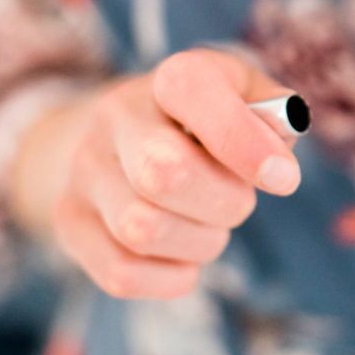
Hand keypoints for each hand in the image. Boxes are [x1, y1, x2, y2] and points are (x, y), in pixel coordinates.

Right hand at [49, 49, 300, 298]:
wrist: (129, 131)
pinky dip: (170, 277)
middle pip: (163, 173)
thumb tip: (282, 138)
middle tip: (240, 200)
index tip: (283, 178)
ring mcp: (86, 168)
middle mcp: (117, 114)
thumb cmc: (209, 119)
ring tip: (210, 224)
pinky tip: (185, 256)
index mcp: (171, 77)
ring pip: (143, 230)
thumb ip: (275, 112)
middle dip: (224, 202)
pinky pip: (121, 273)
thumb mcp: (247, 97)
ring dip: (201, 242)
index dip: (244, 143)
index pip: (194, 94)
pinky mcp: (70, 220)